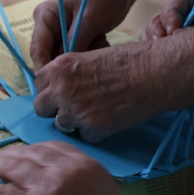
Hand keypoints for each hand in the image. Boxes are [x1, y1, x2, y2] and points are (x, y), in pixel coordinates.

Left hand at [0, 142, 154, 194]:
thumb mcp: (104, 194)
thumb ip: (79, 181)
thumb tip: (53, 180)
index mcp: (87, 165)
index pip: (51, 148)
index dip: (32, 150)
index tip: (22, 154)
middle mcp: (65, 170)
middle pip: (29, 154)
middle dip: (11, 155)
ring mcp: (45, 187)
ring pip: (12, 167)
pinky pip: (0, 194)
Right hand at [30, 0, 127, 70]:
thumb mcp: (89, 20)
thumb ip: (74, 45)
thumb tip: (63, 71)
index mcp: (44, 17)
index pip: (37, 49)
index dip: (44, 68)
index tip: (57, 85)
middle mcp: (48, 26)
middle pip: (49, 56)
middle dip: (66, 64)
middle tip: (86, 68)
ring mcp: (60, 33)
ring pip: (63, 58)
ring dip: (80, 59)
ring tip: (99, 46)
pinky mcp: (72, 38)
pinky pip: (75, 55)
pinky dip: (87, 55)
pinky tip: (101, 43)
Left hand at [33, 41, 165, 141]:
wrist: (155, 73)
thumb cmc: (129, 61)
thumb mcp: (89, 58)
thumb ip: (69, 74)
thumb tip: (59, 88)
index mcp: (59, 68)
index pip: (38, 84)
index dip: (50, 89)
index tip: (61, 92)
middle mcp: (61, 90)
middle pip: (41, 108)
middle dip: (55, 108)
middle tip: (74, 106)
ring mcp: (75, 111)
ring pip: (61, 124)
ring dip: (75, 121)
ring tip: (96, 112)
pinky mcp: (91, 128)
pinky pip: (85, 136)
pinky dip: (96, 132)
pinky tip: (110, 119)